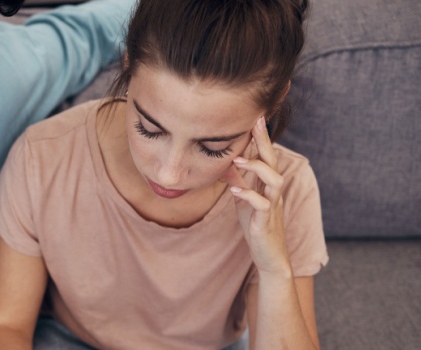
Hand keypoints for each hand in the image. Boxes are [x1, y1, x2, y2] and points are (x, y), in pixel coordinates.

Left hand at [223, 117, 291, 276]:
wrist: (269, 256)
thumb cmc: (257, 226)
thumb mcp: (244, 200)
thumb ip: (237, 181)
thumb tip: (223, 163)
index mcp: (267, 185)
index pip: (266, 156)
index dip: (261, 138)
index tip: (255, 117)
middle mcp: (273, 192)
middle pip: (273, 162)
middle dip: (265, 142)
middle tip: (255, 122)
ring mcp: (272, 206)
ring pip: (275, 181)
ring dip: (257, 168)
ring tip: (238, 160)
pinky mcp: (266, 221)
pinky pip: (262, 205)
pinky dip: (248, 196)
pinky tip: (235, 191)